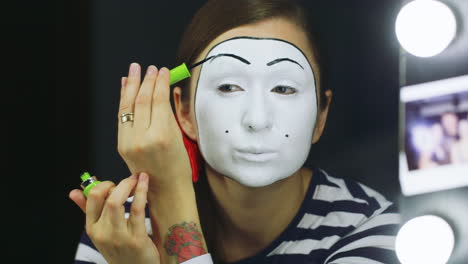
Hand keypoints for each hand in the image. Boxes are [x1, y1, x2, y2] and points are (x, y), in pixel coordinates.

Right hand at [69, 173, 159, 263]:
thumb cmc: (121, 249)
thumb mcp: (102, 233)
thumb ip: (89, 211)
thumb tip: (74, 192)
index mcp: (92, 229)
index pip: (91, 199)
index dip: (103, 185)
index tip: (114, 183)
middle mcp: (102, 233)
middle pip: (103, 198)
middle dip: (117, 183)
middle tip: (129, 180)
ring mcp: (118, 237)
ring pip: (117, 202)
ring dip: (128, 184)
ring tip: (137, 178)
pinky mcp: (136, 239)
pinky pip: (137, 209)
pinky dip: (141, 191)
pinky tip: (144, 181)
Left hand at [117, 63, 192, 191]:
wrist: (165, 189)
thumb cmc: (177, 165)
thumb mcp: (178, 137)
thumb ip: (168, 114)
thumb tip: (161, 90)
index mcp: (162, 136)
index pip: (158, 101)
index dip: (160, 82)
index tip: (163, 71)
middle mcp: (143, 139)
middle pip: (142, 101)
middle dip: (146, 81)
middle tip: (150, 68)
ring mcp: (129, 143)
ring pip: (128, 106)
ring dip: (131, 85)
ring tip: (134, 70)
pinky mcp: (122, 145)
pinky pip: (122, 117)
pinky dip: (123, 100)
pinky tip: (125, 87)